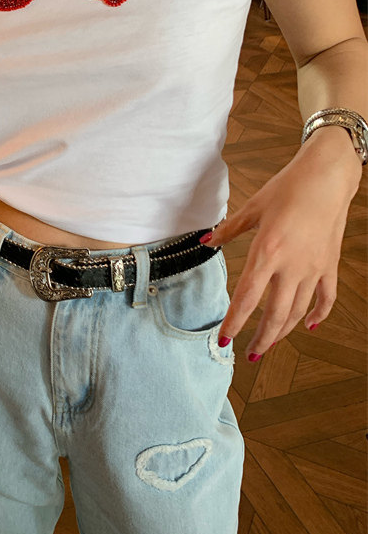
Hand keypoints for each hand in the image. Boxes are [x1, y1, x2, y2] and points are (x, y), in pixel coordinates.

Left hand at [205, 129, 361, 361]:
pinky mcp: (329, 265)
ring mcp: (313, 268)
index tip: (224, 339)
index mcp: (267, 252)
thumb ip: (229, 230)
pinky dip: (318, 315)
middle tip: (249, 356)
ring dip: (283, 332)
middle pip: (275, 314)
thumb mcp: (253, 208)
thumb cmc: (287, 188)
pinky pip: (325, 297)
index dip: (235, 322)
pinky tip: (309, 325)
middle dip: (260, 339)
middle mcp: (291, 266)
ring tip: (270, 344)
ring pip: (299, 311)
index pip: (247, 298)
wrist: (327, 178)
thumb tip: (205, 242)